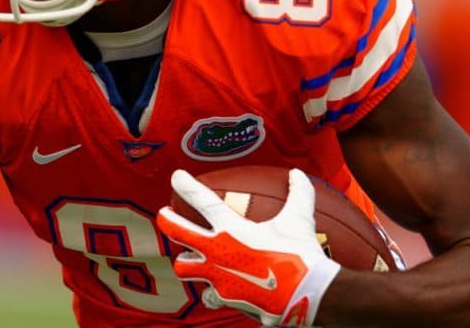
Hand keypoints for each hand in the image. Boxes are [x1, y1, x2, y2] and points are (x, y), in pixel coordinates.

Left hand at [157, 169, 339, 326]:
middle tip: (164, 213)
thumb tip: (297, 173)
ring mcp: (216, 275)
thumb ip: (298, 193)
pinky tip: (216, 287)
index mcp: (230, 228)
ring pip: (184, 267)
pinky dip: (212, 289)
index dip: (185, 186)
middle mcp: (216, 250)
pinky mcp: (224, 296)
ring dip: (185, 261)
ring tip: (188, 256)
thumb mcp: (299, 219)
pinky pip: (209, 293)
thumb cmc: (300, 254)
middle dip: (166, 220)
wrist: (305, 295)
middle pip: (177, 231)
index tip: (176, 177)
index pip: (201, 200)